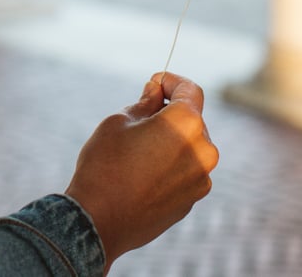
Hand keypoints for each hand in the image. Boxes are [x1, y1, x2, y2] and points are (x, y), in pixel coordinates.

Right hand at [64, 72, 218, 272]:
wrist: (98, 220)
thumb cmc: (104, 165)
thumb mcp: (119, 122)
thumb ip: (145, 103)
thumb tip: (155, 91)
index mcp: (187, 123)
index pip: (190, 90)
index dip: (172, 81)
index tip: (155, 82)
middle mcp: (203, 150)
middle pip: (191, 120)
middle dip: (169, 114)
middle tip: (140, 117)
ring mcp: (200, 178)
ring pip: (189, 148)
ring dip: (171, 142)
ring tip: (138, 151)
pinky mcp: (192, 200)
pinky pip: (185, 172)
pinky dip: (170, 166)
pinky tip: (143, 174)